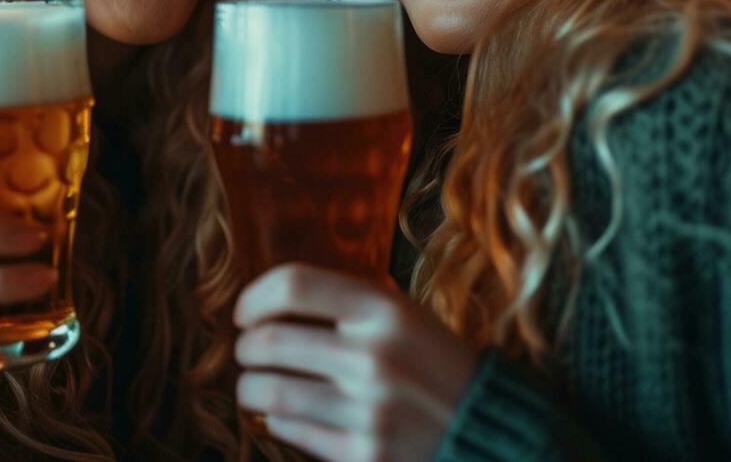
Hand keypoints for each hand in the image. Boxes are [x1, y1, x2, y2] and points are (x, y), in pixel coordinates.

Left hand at [234, 263, 479, 461]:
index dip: (254, 296)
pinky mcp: (364, 455)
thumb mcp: (402, 314)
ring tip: (257, 385)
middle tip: (250, 351)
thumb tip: (267, 302)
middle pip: (268, 342)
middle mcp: (374, 356)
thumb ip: (345, 304)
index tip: (245, 312)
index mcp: (384, 310)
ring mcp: (368, 410)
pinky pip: (289, 430)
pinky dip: (277, 420)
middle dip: (246, 348)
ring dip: (250, 388)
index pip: (294, 285)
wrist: (485, 425)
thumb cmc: (432, 362)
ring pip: (268, 393)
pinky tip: (290, 414)